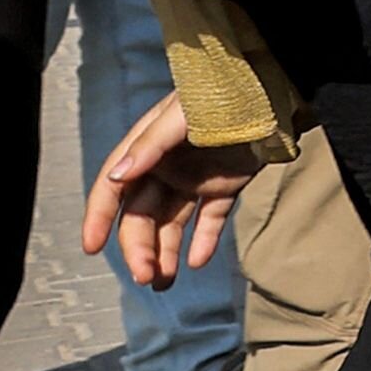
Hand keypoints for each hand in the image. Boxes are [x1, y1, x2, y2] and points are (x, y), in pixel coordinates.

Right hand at [83, 87, 269, 289]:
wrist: (279, 88)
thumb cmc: (227, 92)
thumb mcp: (184, 114)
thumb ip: (151, 144)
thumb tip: (117, 175)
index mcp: (147, 147)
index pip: (114, 187)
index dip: (100, 217)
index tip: (92, 247)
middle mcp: (166, 165)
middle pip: (142, 214)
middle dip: (139, 247)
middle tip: (145, 277)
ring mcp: (196, 176)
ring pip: (173, 222)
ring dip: (165, 252)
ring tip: (164, 282)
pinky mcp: (228, 184)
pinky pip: (211, 218)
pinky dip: (204, 240)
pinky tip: (197, 261)